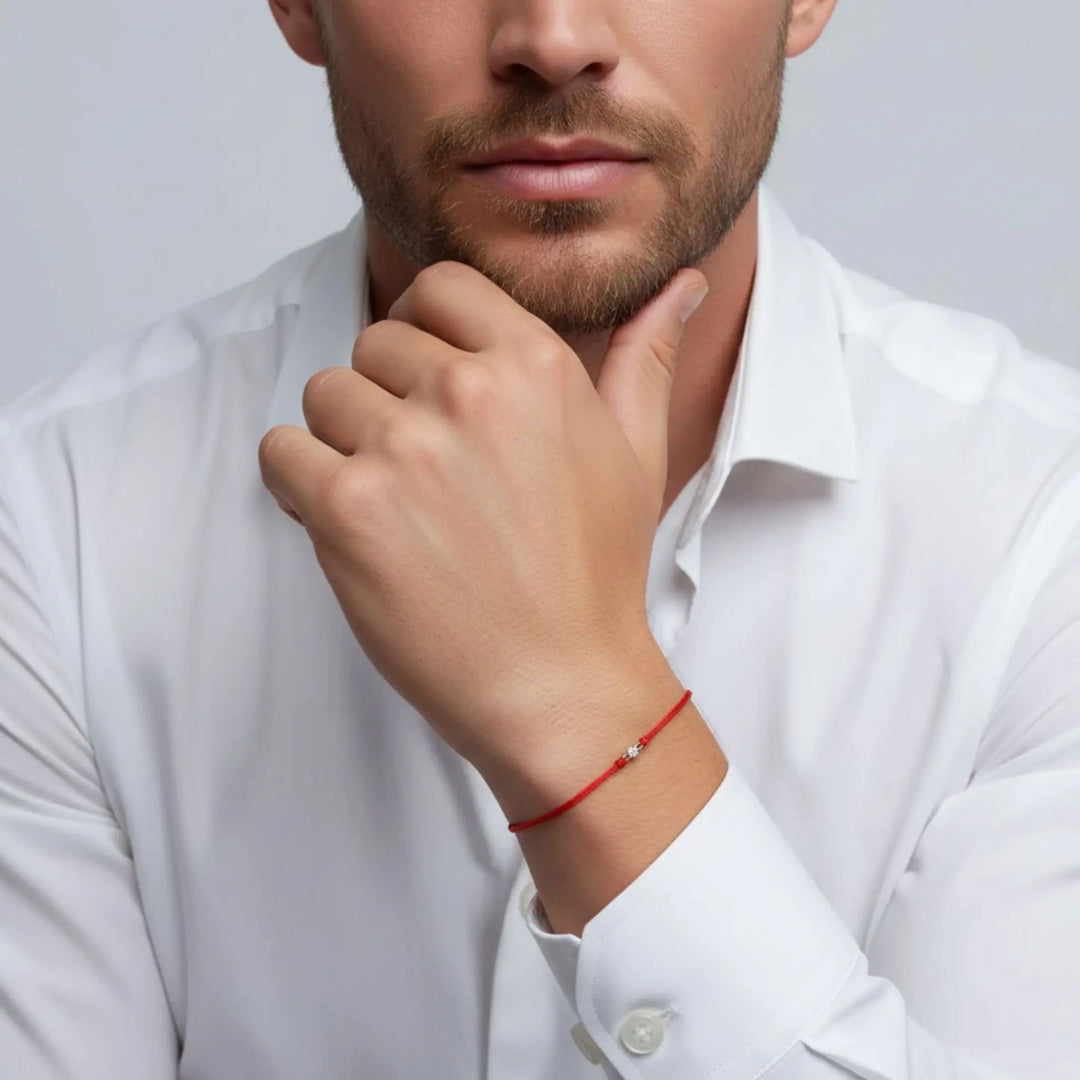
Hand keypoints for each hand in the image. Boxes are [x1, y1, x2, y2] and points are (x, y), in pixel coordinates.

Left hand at [258, 260, 708, 778]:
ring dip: (344, 439)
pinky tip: (344, 518)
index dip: (425, 327)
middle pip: (376, 343)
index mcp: (534, 365)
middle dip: (389, 394)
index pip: (440, 287)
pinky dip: (297, 482)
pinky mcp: (347, 509)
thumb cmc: (594, 577)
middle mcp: (466, 393)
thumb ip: (644, 357)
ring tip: (389, 498)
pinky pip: (281, 452)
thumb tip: (682, 286)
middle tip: (421, 462)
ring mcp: (403, 449)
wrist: (559, 684)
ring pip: (325, 394)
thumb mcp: (637, 454)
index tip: (428, 374)